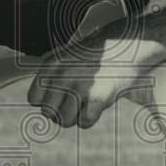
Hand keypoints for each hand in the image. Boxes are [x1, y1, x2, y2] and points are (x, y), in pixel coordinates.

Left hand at [27, 24, 165, 128]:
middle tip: (74, 103)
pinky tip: (97, 104)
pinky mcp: (99, 96)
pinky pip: (84, 123)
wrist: (132, 42)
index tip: (59, 96)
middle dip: (60, 112)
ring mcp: (80, 85)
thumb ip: (53, 77)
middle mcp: (63, 74)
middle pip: (48, 113)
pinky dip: (90, 118)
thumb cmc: (99, 53)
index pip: (34, 98)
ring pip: (64, 121)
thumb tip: (43, 107)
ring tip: (85, 104)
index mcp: (53, 63)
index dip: (46, 101)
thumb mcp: (69, 56)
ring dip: (75, 117)